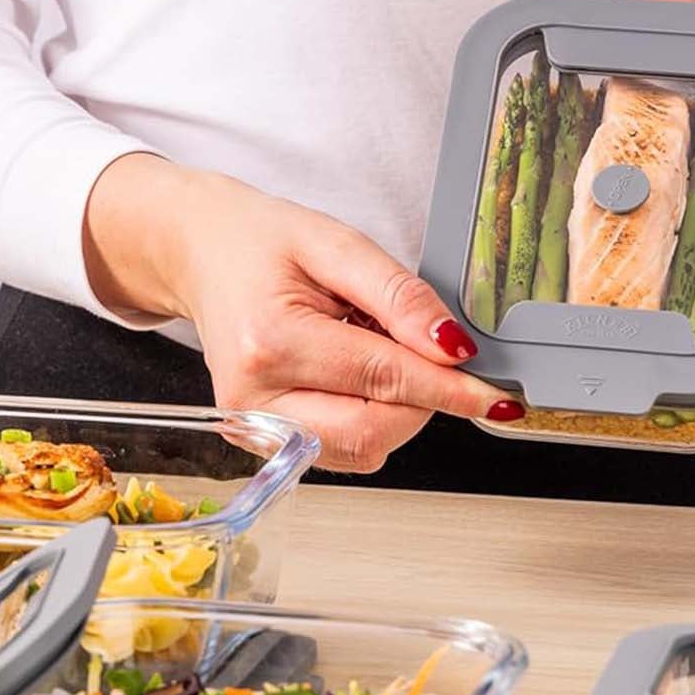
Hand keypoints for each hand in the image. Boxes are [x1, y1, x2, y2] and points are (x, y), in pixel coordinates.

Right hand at [85, 156, 522, 470]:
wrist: (198, 254)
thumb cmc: (259, 244)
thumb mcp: (335, 243)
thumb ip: (398, 296)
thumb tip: (453, 348)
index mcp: (270, 342)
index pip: (383, 379)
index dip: (449, 389)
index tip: (495, 399)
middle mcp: (255, 398)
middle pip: (373, 430)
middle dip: (422, 401)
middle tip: (425, 351)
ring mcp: (254, 428)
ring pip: (362, 450)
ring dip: (394, 411)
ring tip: (370, 350)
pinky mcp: (261, 441)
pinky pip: (341, 449)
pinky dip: (368, 418)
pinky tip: (351, 375)